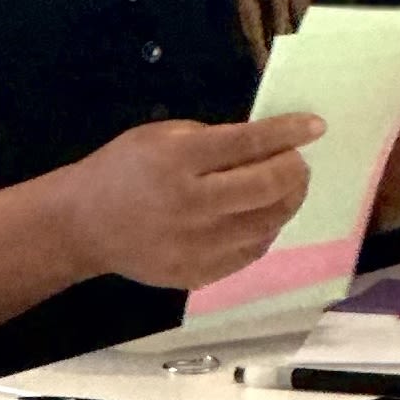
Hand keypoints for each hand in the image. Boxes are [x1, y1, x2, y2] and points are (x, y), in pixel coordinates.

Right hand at [46, 112, 324, 289]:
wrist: (84, 225)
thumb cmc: (123, 169)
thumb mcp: (159, 136)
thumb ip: (210, 139)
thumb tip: (263, 145)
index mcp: (178, 161)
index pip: (248, 144)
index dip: (288, 133)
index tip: (315, 127)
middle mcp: (191, 204)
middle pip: (265, 187)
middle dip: (294, 171)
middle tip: (299, 162)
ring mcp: (196, 244)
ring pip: (265, 224)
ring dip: (286, 202)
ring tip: (288, 188)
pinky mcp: (198, 272)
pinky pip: (249, 252)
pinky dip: (265, 231)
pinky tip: (263, 216)